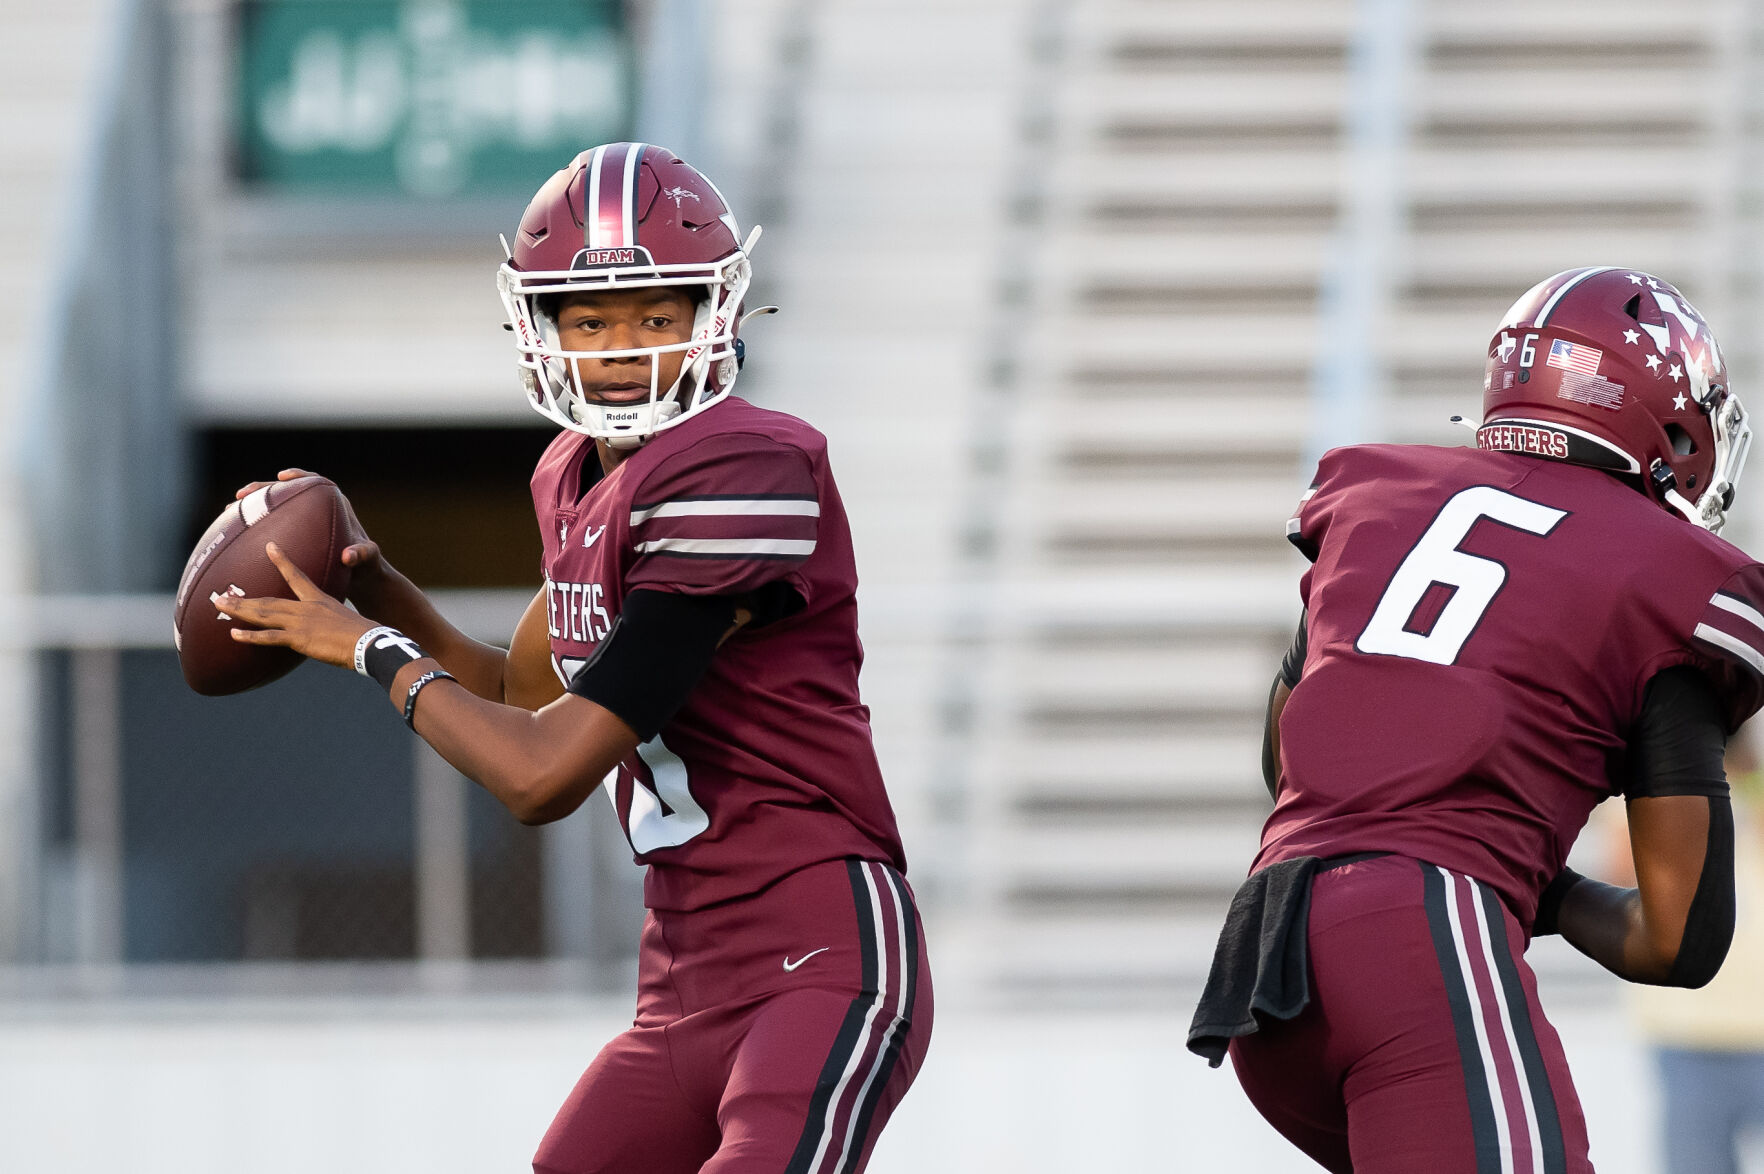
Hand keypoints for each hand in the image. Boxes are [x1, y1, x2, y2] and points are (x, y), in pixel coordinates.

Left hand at [218, 541, 375, 670]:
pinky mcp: (300, 638)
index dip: (282, 561)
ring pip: (264, 613)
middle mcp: (306, 608)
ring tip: (219, 605)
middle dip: (244, 597)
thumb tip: (328, 631)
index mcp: (319, 600)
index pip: (297, 576)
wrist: (369, 642)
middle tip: (220, 595)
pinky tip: (234, 634)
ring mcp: (301, 622)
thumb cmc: (364, 635)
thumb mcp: (348, 622)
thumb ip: (332, 624)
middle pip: (269, 599)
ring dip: (239, 609)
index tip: (270, 546)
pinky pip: (269, 637)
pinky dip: (250, 636)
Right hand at [236, 469, 387, 603]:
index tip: (282, 477)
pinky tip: (235, 533)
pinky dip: (255, 526)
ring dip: (252, 505)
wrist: (359, 575)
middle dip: (263, 489)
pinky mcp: (294, 534)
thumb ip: (361, 554)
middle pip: (286, 491)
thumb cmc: (366, 564)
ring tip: (230, 508)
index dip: (298, 476)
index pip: (315, 481)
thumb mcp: (367, 558)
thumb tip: (348, 556)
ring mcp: (303, 522)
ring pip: (274, 506)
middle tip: (243, 494)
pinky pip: (271, 526)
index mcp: (335, 505)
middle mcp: (317, 509)